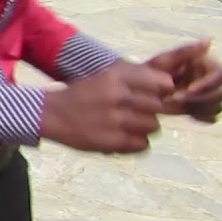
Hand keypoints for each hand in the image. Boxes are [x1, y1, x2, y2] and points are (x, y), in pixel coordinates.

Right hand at [40, 60, 173, 152]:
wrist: (51, 114)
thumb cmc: (83, 93)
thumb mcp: (105, 76)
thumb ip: (135, 78)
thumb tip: (169, 86)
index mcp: (116, 76)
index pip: (161, 83)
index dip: (163, 90)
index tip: (155, 94)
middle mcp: (118, 96)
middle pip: (158, 107)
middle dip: (151, 110)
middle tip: (136, 112)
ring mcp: (116, 120)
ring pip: (153, 126)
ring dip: (144, 127)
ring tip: (127, 125)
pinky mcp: (112, 141)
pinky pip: (143, 144)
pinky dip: (135, 143)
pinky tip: (122, 137)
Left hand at [145, 40, 221, 122]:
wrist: (141, 91)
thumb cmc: (151, 72)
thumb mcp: (163, 62)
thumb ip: (184, 52)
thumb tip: (208, 41)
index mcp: (206, 64)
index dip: (209, 83)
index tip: (189, 90)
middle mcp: (212, 79)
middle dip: (201, 99)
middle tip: (177, 101)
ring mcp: (210, 94)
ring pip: (219, 105)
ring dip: (200, 108)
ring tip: (178, 106)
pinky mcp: (205, 109)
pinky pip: (213, 117)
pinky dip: (201, 116)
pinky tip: (188, 114)